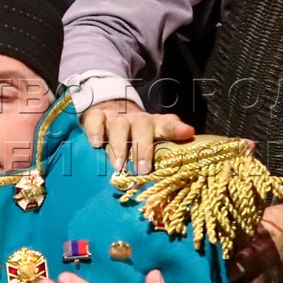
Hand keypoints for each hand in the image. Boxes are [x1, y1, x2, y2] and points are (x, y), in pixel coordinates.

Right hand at [80, 99, 194, 173]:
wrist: (110, 113)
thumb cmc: (136, 137)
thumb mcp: (153, 143)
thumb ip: (167, 152)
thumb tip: (184, 164)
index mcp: (155, 125)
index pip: (168, 124)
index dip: (176, 129)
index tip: (187, 133)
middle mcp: (137, 119)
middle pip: (142, 126)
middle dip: (142, 148)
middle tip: (142, 169)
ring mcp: (117, 118)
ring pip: (119, 125)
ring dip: (120, 145)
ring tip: (119, 165)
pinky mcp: (97, 117)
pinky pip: (96, 120)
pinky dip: (96, 131)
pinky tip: (96, 144)